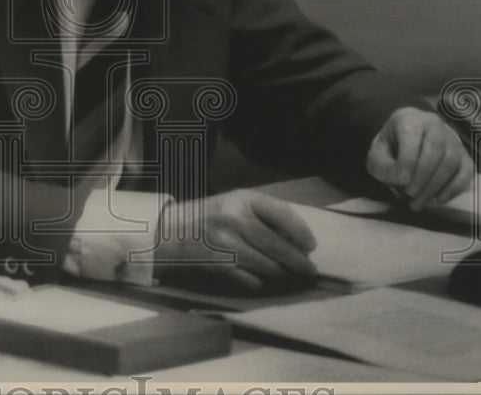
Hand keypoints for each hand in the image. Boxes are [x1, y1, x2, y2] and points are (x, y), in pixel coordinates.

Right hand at [155, 188, 317, 290]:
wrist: (169, 232)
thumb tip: (297, 239)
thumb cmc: (208, 217)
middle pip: (279, 246)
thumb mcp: (234, 203)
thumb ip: (263, 215)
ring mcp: (227, 244)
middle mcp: (235, 219)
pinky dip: (261, 281)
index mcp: (243, 199)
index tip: (311, 246)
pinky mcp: (219, 266)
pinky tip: (263, 278)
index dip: (302, 233)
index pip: (283, 215)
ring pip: (269, 267)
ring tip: (287, 274)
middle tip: (309, 270)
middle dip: (299, 262)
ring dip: (282, 274)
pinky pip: (252, 280)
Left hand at [366, 107, 473, 210]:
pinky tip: (438, 199)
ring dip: (435, 185)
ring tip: (419, 201)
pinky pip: (467, 170)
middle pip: (435, 148)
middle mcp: (433, 123)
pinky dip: (454, 187)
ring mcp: (452, 138)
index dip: (407, 160)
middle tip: (410, 194)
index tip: (401, 181)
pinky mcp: (464, 155)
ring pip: (451, 160)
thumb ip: (385, 167)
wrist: (402, 148)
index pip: (411, 134)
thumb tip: (404, 179)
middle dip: (422, 176)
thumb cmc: (389, 151)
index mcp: (408, 119)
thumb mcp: (377, 158)